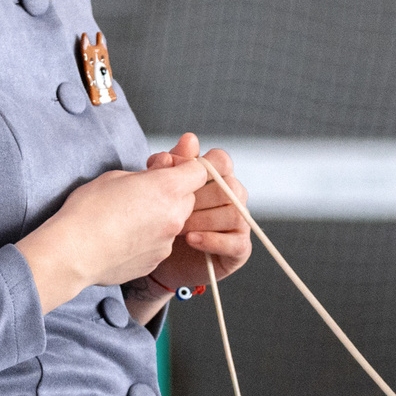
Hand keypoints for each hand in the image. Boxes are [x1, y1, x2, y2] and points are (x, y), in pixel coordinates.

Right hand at [15, 133, 211, 313]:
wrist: (73, 253)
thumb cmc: (87, 212)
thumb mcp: (116, 176)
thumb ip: (147, 173)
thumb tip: (162, 170)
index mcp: (167, 188)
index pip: (199, 171)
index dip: (185, 167)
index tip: (168, 168)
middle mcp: (174, 216)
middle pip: (189, 198)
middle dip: (173, 193)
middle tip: (144, 192)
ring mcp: (167, 241)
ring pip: (175, 222)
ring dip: (161, 216)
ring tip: (129, 218)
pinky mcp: (157, 259)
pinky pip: (162, 242)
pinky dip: (151, 237)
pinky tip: (125, 236)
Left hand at [141, 134, 251, 300]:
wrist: (156, 257)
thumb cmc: (163, 218)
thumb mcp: (163, 188)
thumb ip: (174, 164)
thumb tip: (189, 138)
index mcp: (217, 179)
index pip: (222, 161)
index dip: (200, 165)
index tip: (176, 176)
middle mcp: (233, 198)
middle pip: (228, 187)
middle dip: (197, 197)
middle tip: (172, 208)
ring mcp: (240, 224)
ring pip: (233, 214)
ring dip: (202, 219)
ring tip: (178, 227)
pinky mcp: (239, 250)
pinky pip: (235, 241)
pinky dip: (211, 239)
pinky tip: (190, 239)